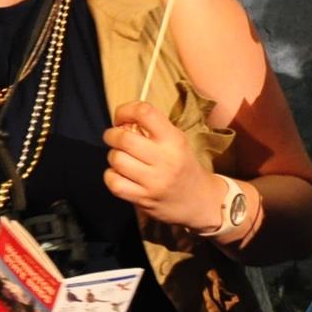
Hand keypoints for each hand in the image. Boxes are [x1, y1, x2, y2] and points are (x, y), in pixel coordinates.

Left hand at [104, 101, 222, 228]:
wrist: (199, 200)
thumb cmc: (183, 166)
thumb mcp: (177, 141)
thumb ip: (152, 129)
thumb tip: (122, 122)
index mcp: (174, 140)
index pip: (144, 112)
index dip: (125, 110)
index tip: (121, 118)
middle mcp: (165, 159)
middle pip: (124, 138)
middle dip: (112, 135)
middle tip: (115, 137)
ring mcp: (154, 181)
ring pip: (116, 159)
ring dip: (113, 156)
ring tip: (122, 158)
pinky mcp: (143, 199)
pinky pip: (114, 183)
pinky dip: (111, 176)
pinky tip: (120, 174)